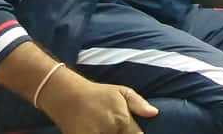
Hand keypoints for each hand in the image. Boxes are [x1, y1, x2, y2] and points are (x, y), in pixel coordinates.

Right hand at [39, 75, 157, 133]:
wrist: (68, 96)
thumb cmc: (98, 94)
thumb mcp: (122, 92)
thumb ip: (138, 104)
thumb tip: (154, 113)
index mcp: (122, 120)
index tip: (133, 132)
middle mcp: (110, 131)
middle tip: (118, 129)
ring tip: (109, 130)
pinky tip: (99, 132)